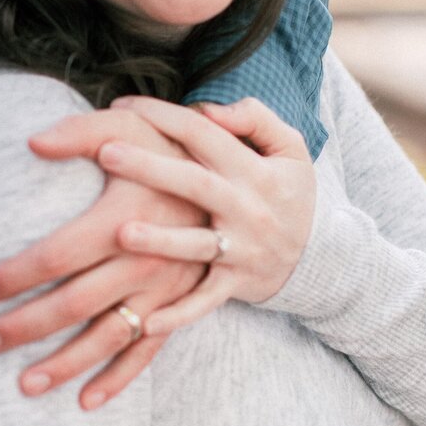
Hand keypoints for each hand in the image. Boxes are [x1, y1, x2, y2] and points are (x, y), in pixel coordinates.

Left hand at [0, 106, 206, 408]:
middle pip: (74, 304)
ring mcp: (164, 291)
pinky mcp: (179, 306)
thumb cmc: (169, 148)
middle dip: (25, 325)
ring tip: (24, 383)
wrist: (235, 176)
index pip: (57, 255)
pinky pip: (147, 352)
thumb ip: (79, 132)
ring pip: (107, 337)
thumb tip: (31, 142)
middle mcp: (144, 262)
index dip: (17, 273)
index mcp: (124, 220)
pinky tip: (86, 402)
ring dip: (65, 364)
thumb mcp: (128, 125)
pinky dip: (118, 379)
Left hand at [93, 96, 315, 336]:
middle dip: (150, 167)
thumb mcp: (291, 148)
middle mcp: (246, 208)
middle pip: (194, 184)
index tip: (121, 104)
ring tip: (121, 232)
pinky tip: (147, 320)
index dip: (164, 116)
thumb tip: (209, 109)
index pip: (204, 134)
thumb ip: (256, 118)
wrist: (320, 256)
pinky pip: (206, 301)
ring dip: (160, 240)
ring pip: (197, 245)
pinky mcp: (236, 284)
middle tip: (105, 151)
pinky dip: (180, 313)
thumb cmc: (289, 194)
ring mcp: (241, 249)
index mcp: (253, 170)